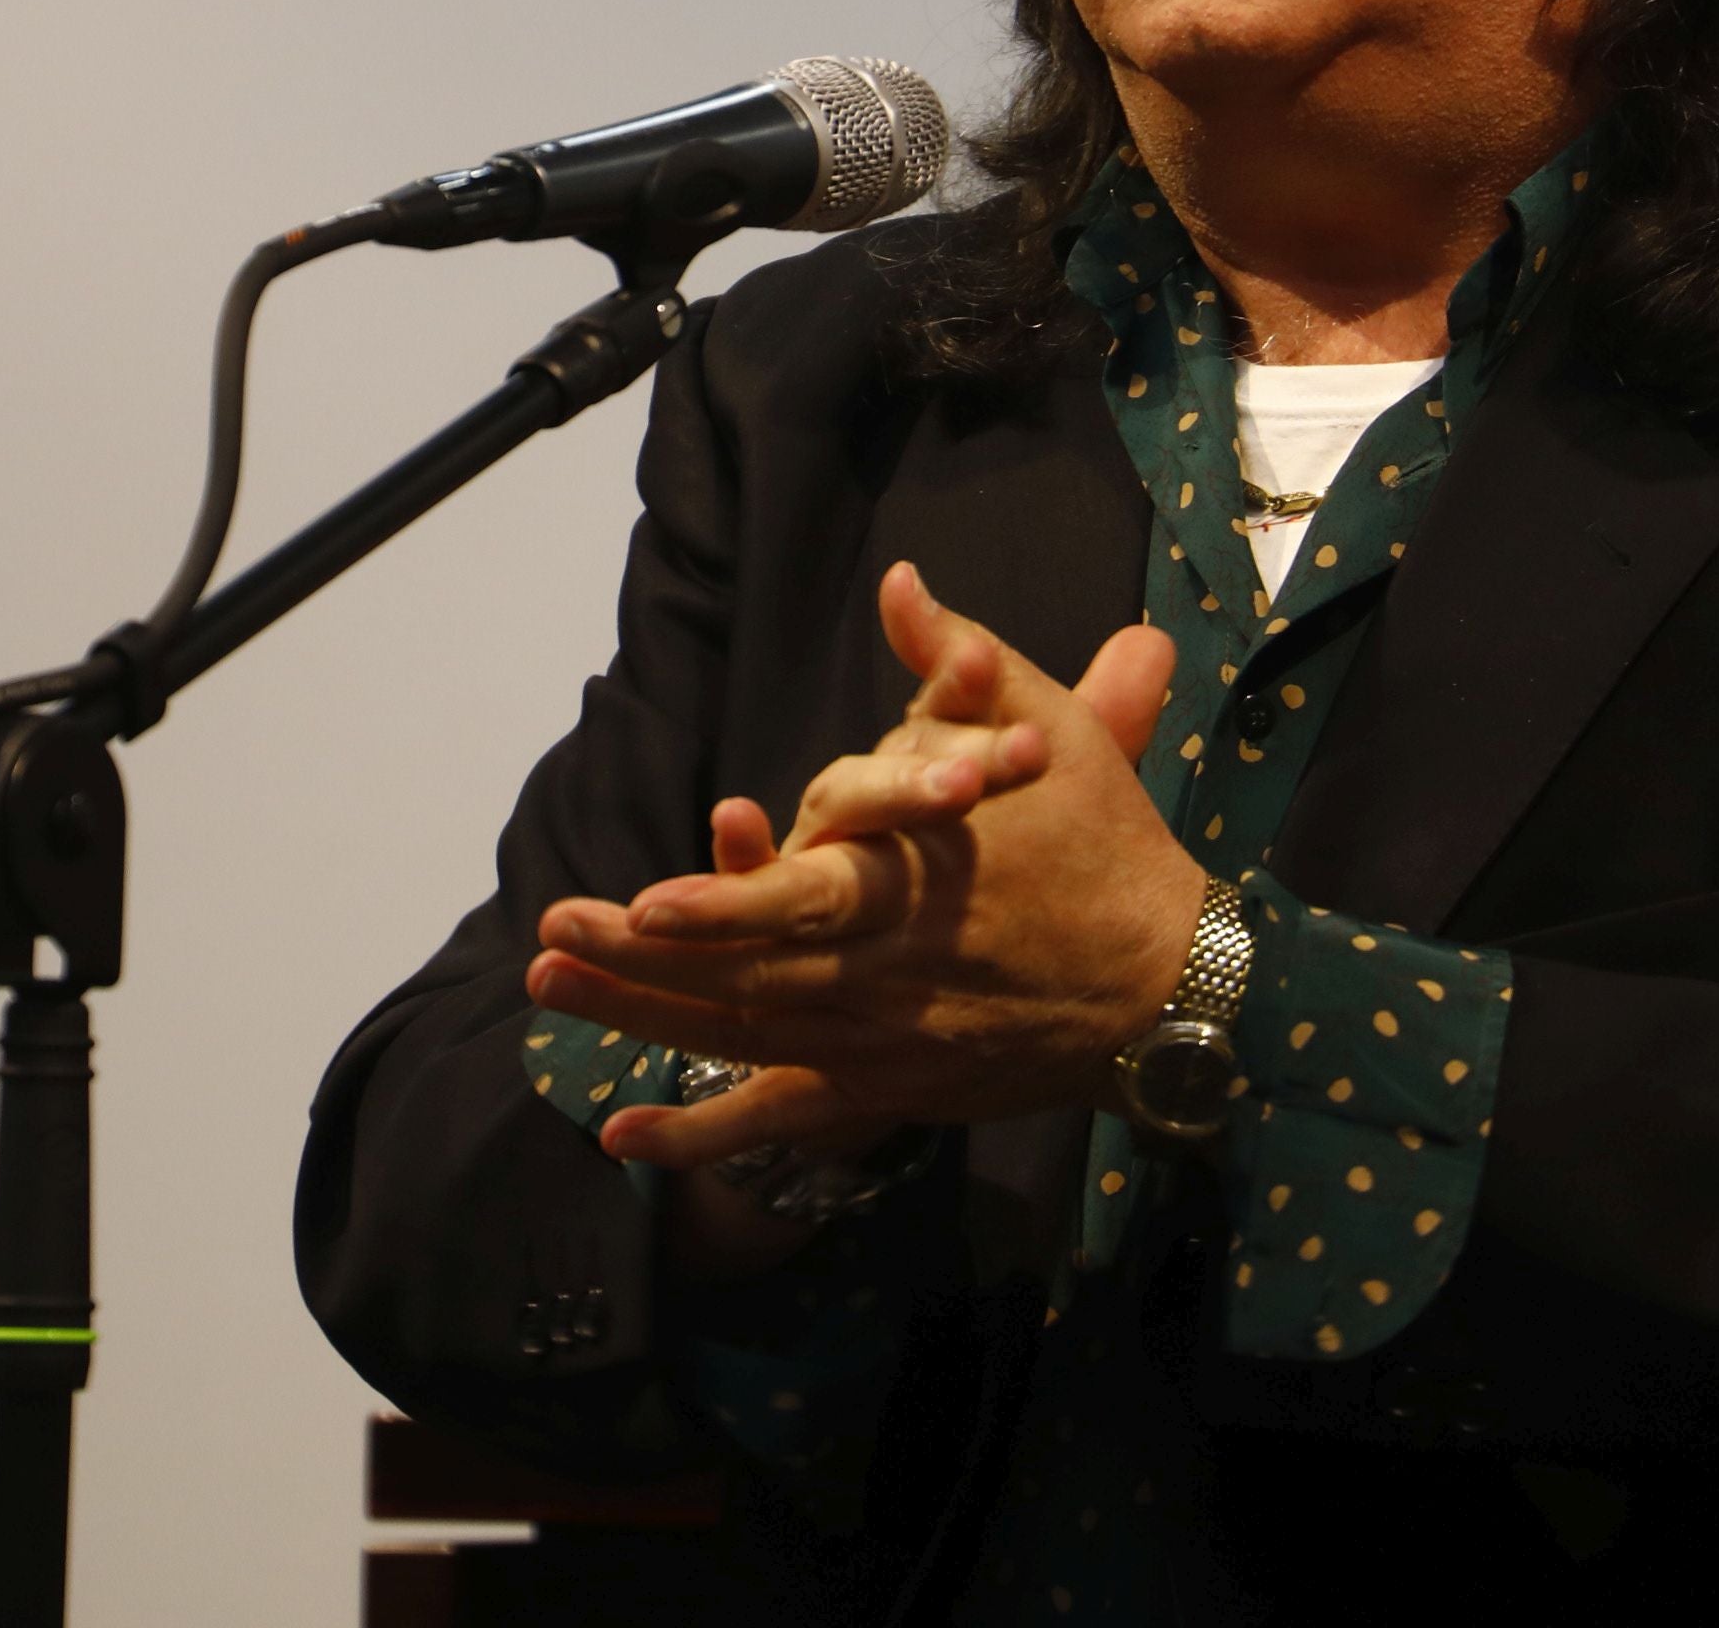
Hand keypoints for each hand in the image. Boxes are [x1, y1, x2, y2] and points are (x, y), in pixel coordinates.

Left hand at [528, 564, 1205, 1171]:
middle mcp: (884, 978)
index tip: (646, 902)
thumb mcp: (1047, 733)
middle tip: (549, 938)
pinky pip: (781, 1120)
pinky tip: (623, 1136)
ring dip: (641, 1020)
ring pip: (742, 1038)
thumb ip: (959, 659)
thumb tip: (900, 582)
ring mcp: (879, 1044)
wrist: (1169, 983)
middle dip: (638, 959)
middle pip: (742, 976)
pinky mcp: (887, 1088)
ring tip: (548, 991)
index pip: (804, 902)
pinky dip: (703, 1133)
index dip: (724, 905)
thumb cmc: (1106, 844)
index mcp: (915, 889)